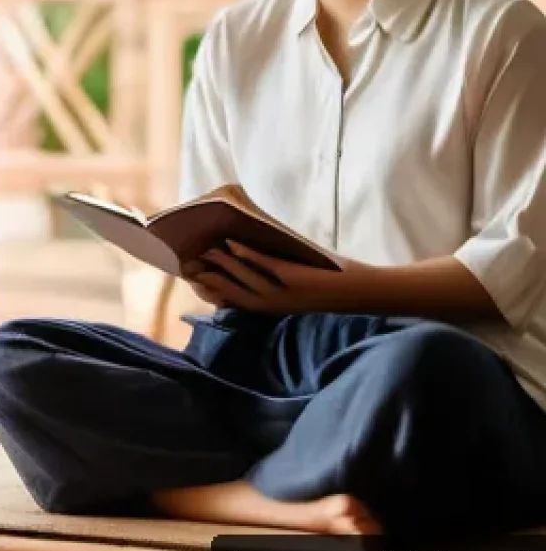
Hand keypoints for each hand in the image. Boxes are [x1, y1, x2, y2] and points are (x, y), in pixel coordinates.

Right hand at [183, 241, 371, 313]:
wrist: (359, 292)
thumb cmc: (324, 284)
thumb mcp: (292, 287)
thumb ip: (270, 277)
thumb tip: (243, 252)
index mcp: (270, 308)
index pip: (232, 300)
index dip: (211, 289)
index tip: (192, 276)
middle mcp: (272, 304)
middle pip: (232, 289)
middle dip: (210, 276)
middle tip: (191, 261)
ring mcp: (282, 292)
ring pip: (244, 276)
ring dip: (224, 261)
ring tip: (209, 247)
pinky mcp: (294, 279)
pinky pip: (264, 264)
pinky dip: (247, 252)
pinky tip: (235, 241)